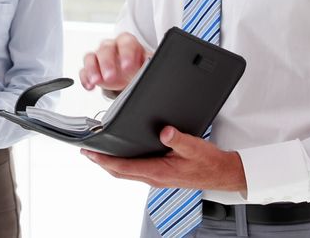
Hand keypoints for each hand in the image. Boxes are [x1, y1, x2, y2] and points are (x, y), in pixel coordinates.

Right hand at [78, 32, 149, 91]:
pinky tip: (90, 86)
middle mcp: (112, 46)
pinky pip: (84, 70)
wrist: (131, 73)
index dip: (126, 54)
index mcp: (127, 42)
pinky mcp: (92, 68)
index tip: (128, 67)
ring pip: (91, 57)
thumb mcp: (147, 63)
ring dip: (92, 69)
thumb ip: (149, 62)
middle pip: (106, 49)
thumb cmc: (138, 65)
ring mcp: (100, 56)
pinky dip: (86, 78)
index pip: (125, 43)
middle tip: (110, 76)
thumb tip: (152, 65)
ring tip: (96, 81)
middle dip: (107, 63)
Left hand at [81, 126, 247, 192]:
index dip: (104, 160)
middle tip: (87, 152)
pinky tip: (122, 157)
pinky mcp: (160, 176)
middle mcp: (154, 178)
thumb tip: (164, 131)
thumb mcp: (195, 147)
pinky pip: (135, 172)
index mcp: (158, 171)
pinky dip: (122, 165)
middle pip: (119, 172)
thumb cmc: (209, 163)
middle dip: (101, 163)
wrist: (221, 174)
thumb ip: (178, 139)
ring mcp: (156, 178)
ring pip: (126, 173)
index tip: (90, 153)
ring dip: (110, 164)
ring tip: (99, 154)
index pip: (123, 166)